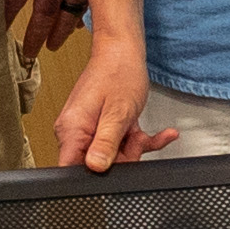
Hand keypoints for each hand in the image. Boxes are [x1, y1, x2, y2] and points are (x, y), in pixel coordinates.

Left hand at [0, 0, 87, 54]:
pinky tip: (81, 22)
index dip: (4, 17)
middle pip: (41, 16)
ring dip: (60, 32)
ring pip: (68, 13)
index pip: (11, 1)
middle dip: (34, 36)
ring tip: (54, 45)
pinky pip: (90, 0)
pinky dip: (84, 13)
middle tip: (28, 53)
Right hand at [49, 37, 174, 170]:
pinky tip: (158, 136)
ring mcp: (88, 130)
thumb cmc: (119, 73)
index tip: (114, 170)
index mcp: (72, 129)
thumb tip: (96, 168)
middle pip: (95, 166)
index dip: (92, 177)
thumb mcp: (118, 113)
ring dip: (133, 147)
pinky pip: (119, 144)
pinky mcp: (99, 128)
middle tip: (134, 142)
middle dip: (123, 158)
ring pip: (111, 156)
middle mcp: (75, 131)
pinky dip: (138, 141)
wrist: (122, 51)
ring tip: (142, 132)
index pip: (71, 168)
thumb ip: (106, 143)